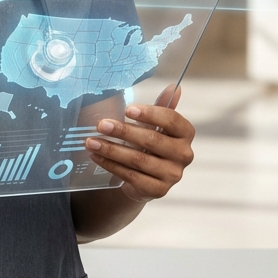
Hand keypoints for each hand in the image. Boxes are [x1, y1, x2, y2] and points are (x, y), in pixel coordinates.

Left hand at [85, 86, 194, 203]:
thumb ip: (163, 107)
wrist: (147, 177)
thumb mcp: (156, 124)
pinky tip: (97, 157)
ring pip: (138, 160)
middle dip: (123, 132)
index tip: (127, 110)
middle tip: (101, 125)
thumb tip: (174, 87)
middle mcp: (184, 155)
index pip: (171, 120)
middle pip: (152, 140)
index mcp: (186, 133)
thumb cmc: (150, 144)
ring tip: (91, 142)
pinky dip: (111, 165)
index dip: (150, 114)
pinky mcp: (159, 190)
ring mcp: (173, 175)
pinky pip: (131, 176)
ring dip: (111, 150)